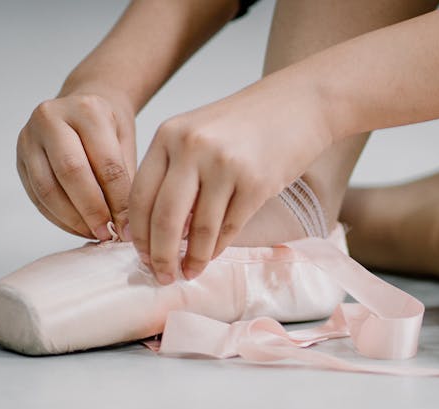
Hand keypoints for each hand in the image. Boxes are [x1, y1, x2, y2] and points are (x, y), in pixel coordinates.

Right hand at [17, 91, 136, 239]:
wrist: (83, 103)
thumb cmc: (109, 126)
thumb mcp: (126, 142)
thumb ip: (126, 179)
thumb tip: (126, 225)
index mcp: (86, 110)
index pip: (105, 163)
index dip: (118, 201)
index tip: (129, 227)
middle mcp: (51, 118)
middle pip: (71, 172)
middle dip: (92, 211)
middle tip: (108, 234)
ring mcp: (29, 137)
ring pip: (48, 188)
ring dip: (72, 219)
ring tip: (94, 233)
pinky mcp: (19, 157)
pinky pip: (37, 196)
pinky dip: (58, 218)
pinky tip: (78, 227)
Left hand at [128, 76, 330, 283]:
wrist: (300, 103)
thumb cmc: (248, 122)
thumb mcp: (199, 134)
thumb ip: (176, 172)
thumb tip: (160, 229)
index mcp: (170, 135)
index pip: (140, 195)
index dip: (138, 232)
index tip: (141, 254)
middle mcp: (192, 147)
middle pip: (164, 217)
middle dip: (160, 255)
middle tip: (161, 275)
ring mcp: (225, 165)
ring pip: (199, 229)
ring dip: (192, 258)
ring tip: (189, 272)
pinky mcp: (256, 182)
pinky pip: (229, 228)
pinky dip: (218, 248)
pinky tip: (212, 256)